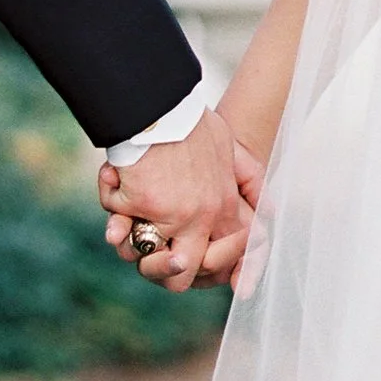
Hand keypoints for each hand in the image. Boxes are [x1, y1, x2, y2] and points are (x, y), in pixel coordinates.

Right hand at [97, 110, 248, 292]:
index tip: (179, 256)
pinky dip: (111, 197)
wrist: (162, 103)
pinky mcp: (139, 205)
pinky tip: (114, 175)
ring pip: (144, 261)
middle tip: (145, 251)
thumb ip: (246, 180)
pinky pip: (115, 222)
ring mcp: (169, 216)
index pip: (219, 260)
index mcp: (222, 208)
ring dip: (128, 246)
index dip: (201, 268)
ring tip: (120, 226)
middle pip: (179, 276)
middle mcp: (199, 219)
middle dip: (158, 270)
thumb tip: (269, 211)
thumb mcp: (230, 149)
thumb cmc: (193, 122)